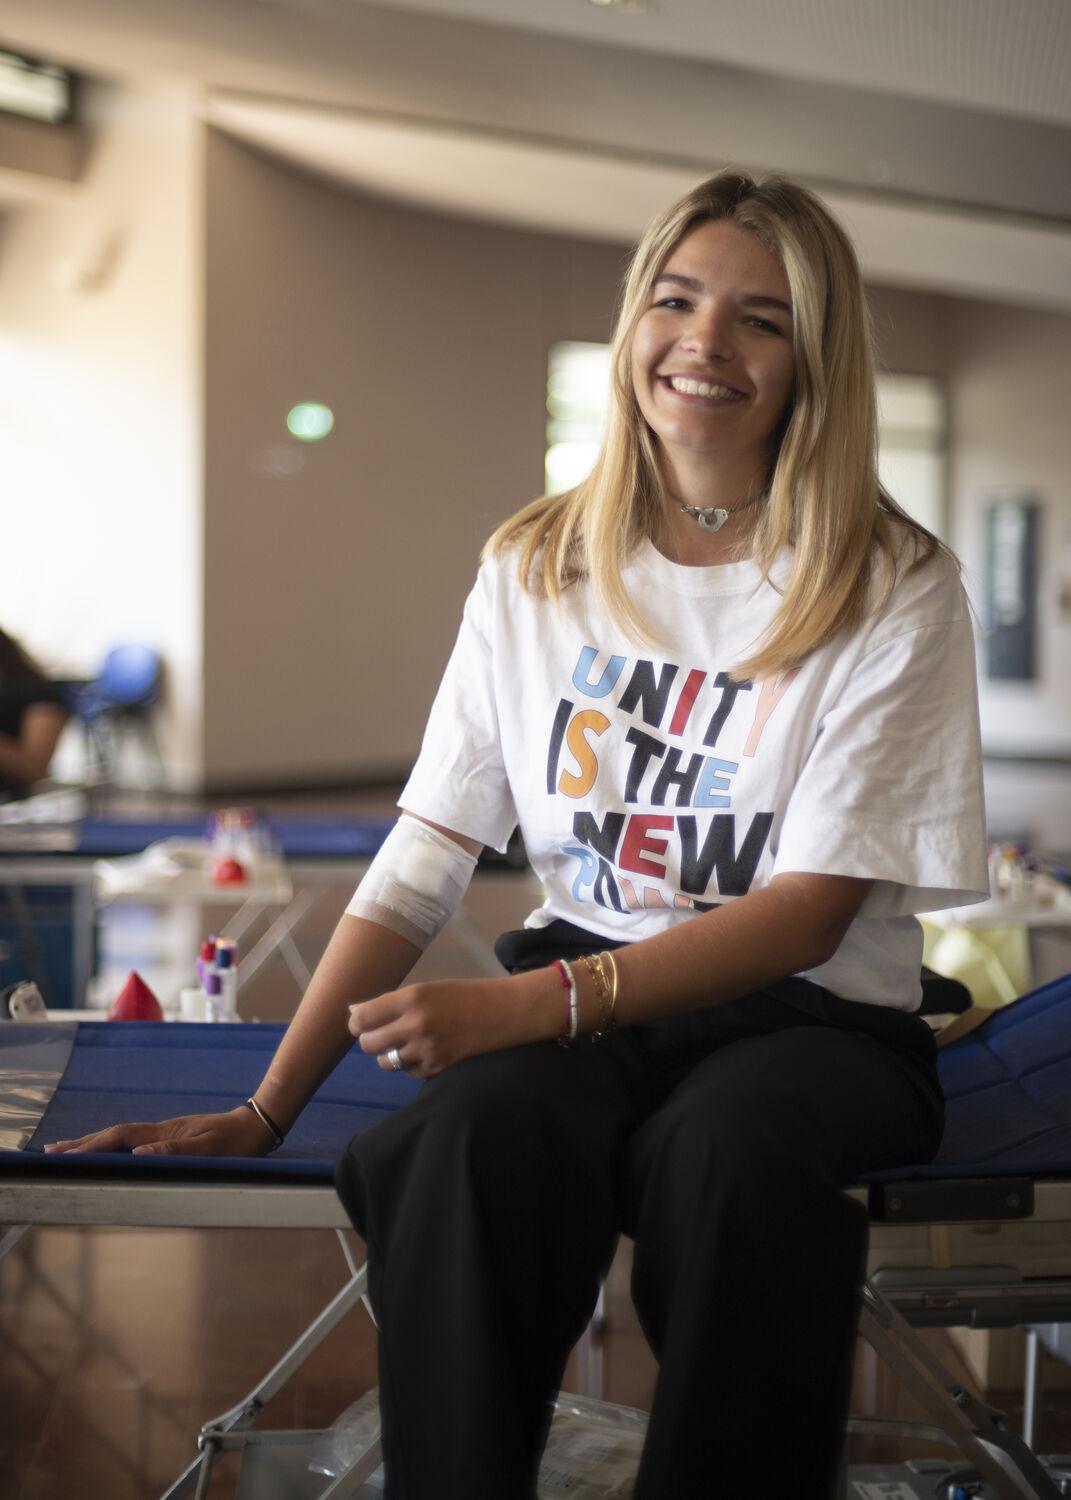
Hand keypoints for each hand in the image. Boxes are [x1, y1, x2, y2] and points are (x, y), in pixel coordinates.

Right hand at [43, 1106, 275, 1157]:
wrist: (256, 1125)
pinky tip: (108, 1149)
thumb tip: (138, 1152)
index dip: (91, 1146)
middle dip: (82, 1143)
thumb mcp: (209, 1149)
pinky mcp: (171, 1137)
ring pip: (121, 1136)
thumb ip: (176, 1150)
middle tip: (50, 1152)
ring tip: (69, 1149)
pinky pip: (132, 1140)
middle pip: (113, 1134)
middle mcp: (160, 1130)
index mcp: (164, 1133)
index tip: (65, 1156)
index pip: (119, 1138)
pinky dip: (112, 1145)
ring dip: (93, 1143)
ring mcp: (164, 1132)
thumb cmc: (236, 1142)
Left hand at [349, 975, 547, 1077]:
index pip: (363, 1018)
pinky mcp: (437, 1067)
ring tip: (402, 1043)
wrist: (503, 1012)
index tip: (361, 1022)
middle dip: (369, 1039)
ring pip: (385, 1062)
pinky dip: (409, 1065)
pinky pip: (407, 1072)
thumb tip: (354, 1012)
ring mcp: (426, 1049)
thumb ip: (391, 1002)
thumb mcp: (427, 988)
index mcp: (412, 998)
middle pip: (368, 1043)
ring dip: (388, 1054)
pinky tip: (421, 1052)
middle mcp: (415, 1025)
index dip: (356, 1023)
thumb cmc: (464, 994)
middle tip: (381, 1033)